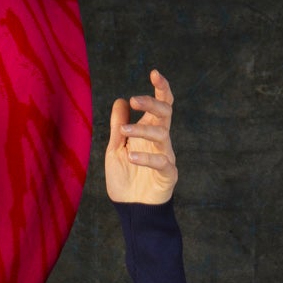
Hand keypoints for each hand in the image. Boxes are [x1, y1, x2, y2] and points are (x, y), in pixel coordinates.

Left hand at [104, 70, 177, 204]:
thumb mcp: (115, 149)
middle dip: (153, 101)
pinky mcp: (168, 175)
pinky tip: (131, 157)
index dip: (161, 88)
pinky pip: (162, 161)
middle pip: (166, 112)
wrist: (131, 210)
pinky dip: (146, 157)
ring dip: (142, 128)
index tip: (154, 73)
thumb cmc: (124, 180)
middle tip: (135, 99)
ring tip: (124, 131)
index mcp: (149, 132)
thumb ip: (118, 126)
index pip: (161, 105)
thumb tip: (120, 100)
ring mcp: (166, 156)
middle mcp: (160, 141)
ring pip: (162, 133)